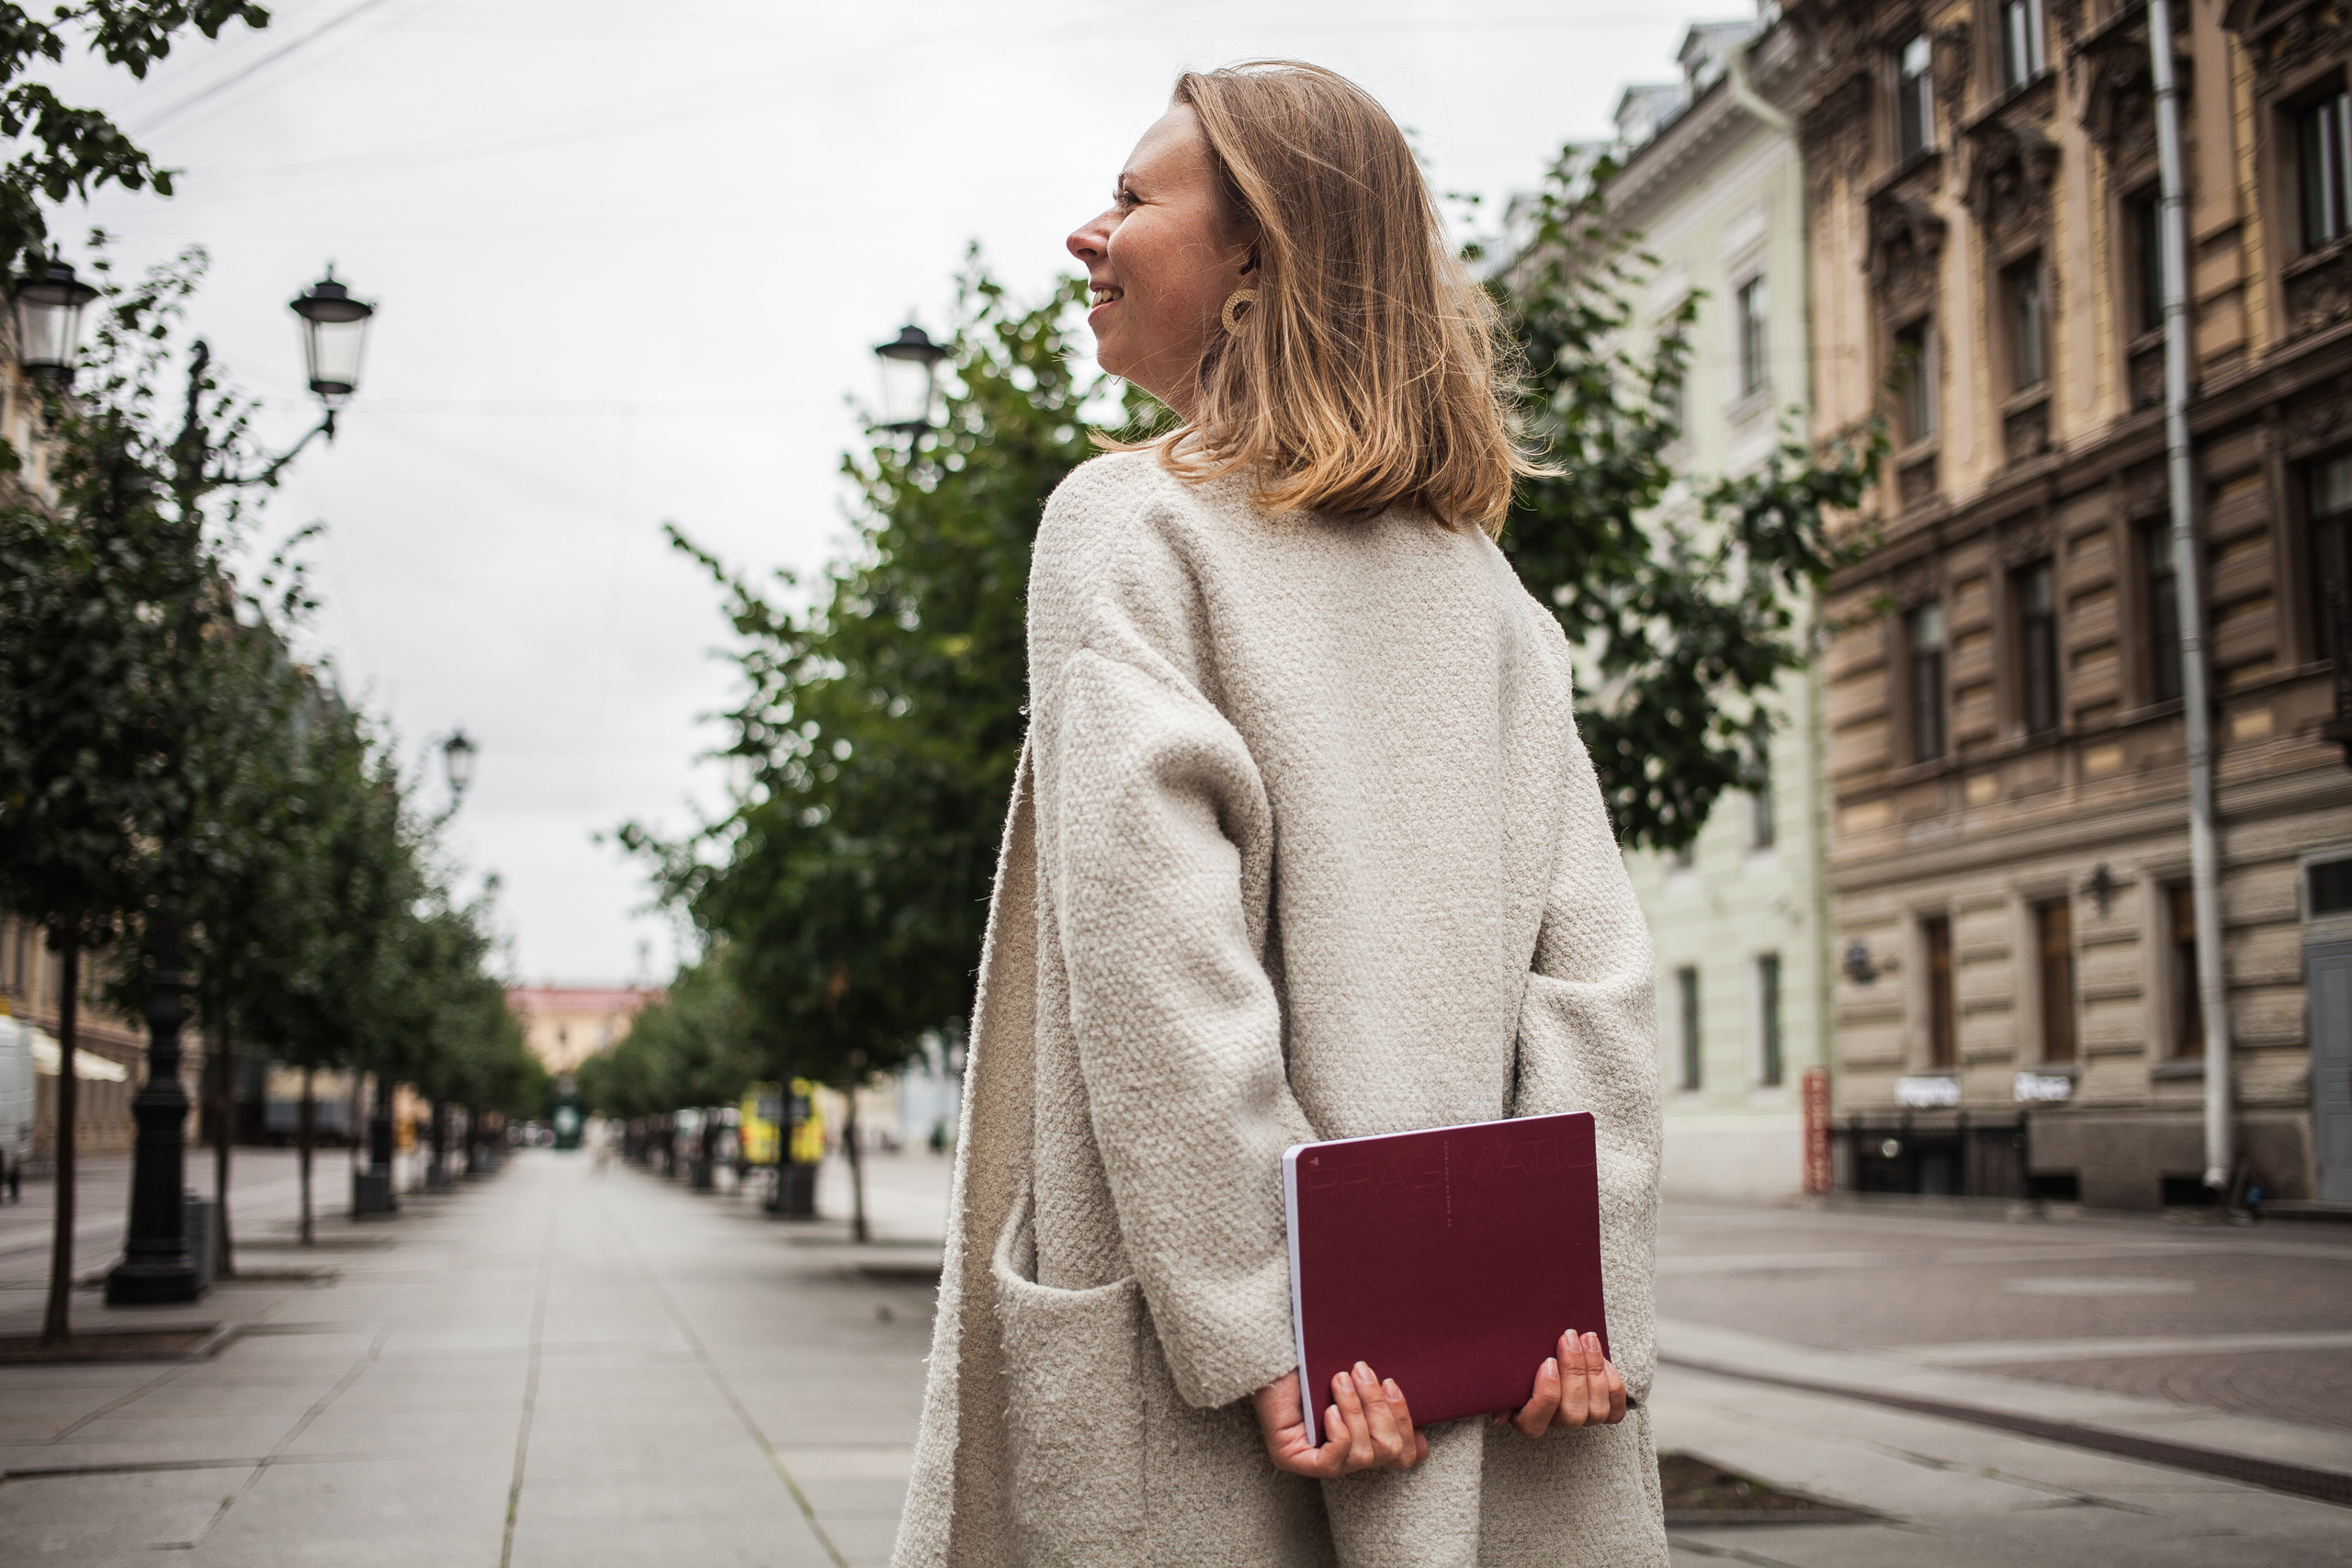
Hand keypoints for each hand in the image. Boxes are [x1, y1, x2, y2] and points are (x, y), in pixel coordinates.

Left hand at [1253, 1362, 1428, 1476]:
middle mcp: (1340, 1457)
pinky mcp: (1292, 1460)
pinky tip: (1327, 1408)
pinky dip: (1339, 1431)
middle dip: (1382, 1410)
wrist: (1270, 1344)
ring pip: (1365, 1455)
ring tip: (1340, 1379)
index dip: (1408, 1429)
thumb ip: (1386, 1402)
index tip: (1394, 1387)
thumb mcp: (1360, 1380)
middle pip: (1390, 1454)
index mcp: (1360, 1439)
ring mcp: (1315, 1462)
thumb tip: (1423, 1441)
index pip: (1401, 1456)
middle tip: (1364, 1372)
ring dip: (1357, 1411)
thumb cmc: (1313, 1358)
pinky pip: (1334, 1461)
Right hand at [1501, 1330, 1625, 1436]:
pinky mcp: (1605, 1412)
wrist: (1552, 1352)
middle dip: (1573, 1372)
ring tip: (1587, 1339)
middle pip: (1572, 1413)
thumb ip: (1499, 1389)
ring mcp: (1584, 1420)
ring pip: (1597, 1410)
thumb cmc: (1522, 1362)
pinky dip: (1613, 1385)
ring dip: (1594, 1370)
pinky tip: (1603, 1361)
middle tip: (1568, 1338)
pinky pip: (1616, 1411)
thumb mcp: (1506, 1372)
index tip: (1547, 1362)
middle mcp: (1558, 1423)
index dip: (1546, 1394)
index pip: (1535, 1423)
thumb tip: (1497, 1417)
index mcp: (1528, 1420)